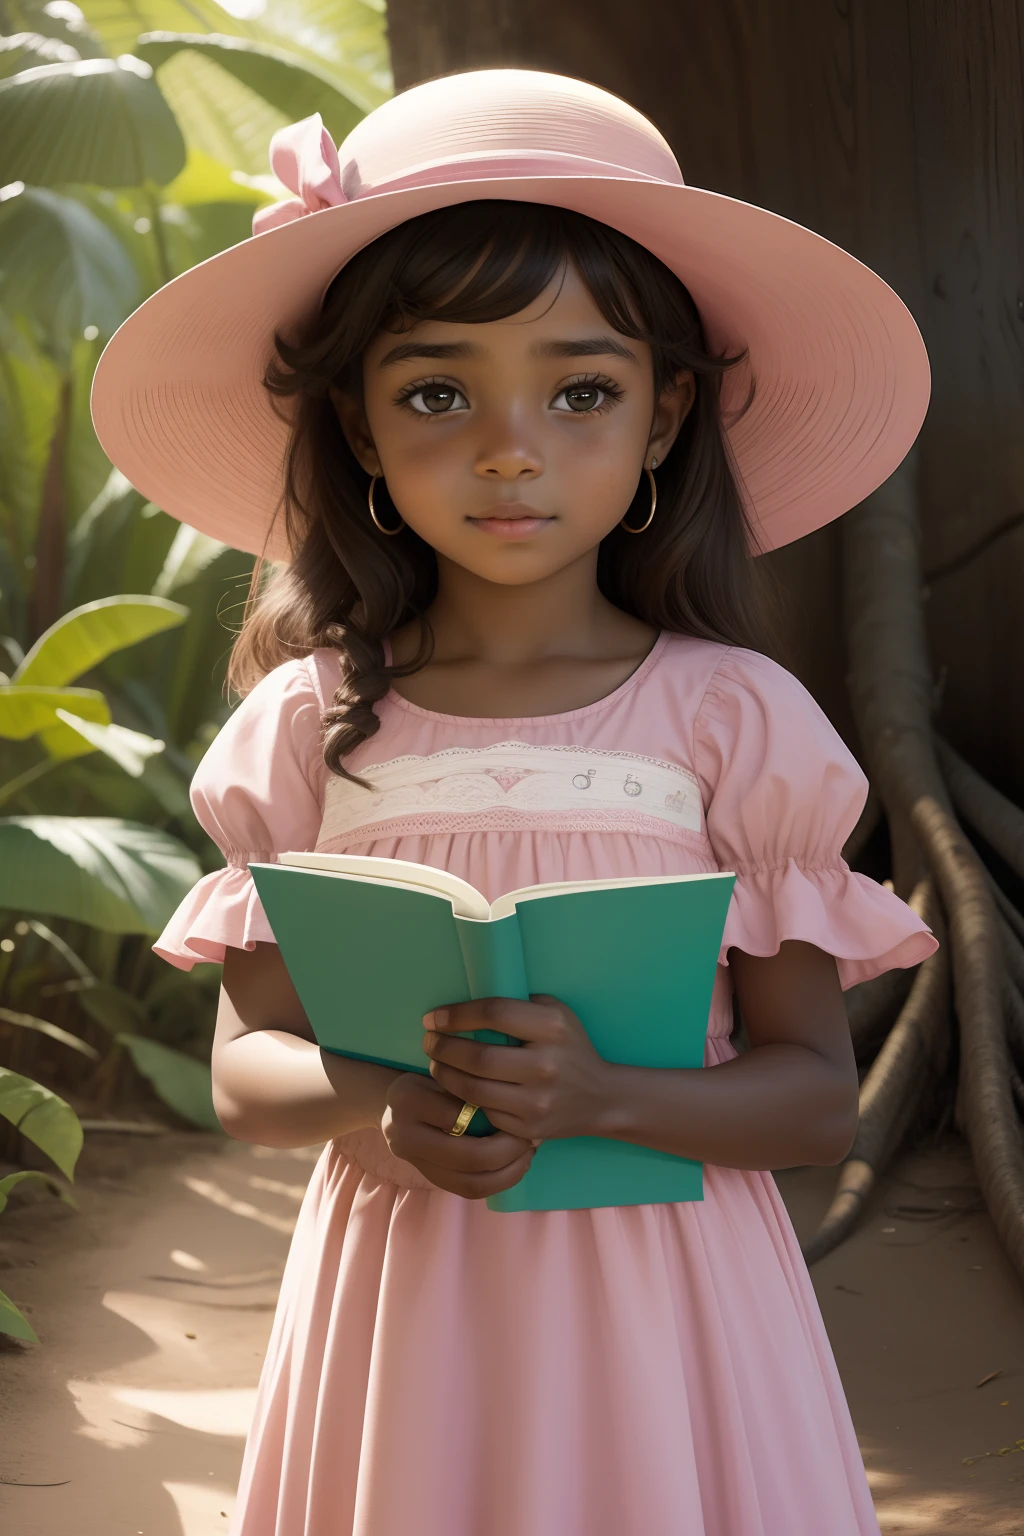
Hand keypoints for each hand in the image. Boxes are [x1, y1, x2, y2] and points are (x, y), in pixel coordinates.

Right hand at [381, 1071, 535, 1198]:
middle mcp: (402, 1135)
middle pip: (465, 1155)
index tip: (520, 1108)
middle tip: (529, 1139)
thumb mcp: (445, 1070)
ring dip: (507, 1172)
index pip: (455, 1114)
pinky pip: (468, 1191)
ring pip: (469, 1182)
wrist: (399, 1103)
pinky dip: (498, 1183)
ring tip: (527, 1154)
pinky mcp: (430, 1178)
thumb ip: (469, 1085)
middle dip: (506, 1150)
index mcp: (406, 1099)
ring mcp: (415, 1162)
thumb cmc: (432, 1079)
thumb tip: (512, 1106)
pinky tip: (516, 1167)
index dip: (491, 1115)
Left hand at [423, 996, 613, 1142]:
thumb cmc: (569, 1047)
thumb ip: (519, 1005)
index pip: (495, 1014)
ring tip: (435, 1062)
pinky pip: (483, 1111)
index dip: (457, 1015)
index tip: (433, 1018)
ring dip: (444, 1074)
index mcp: (553, 1027)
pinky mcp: (529, 1128)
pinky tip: (454, 1086)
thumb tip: (469, 1004)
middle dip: (443, 1047)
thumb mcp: (555, 1014)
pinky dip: (462, 1098)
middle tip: (428, 1041)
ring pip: (474, 1089)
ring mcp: (538, 1100)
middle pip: (478, 1056)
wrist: (600, 1098)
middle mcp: (547, 1064)